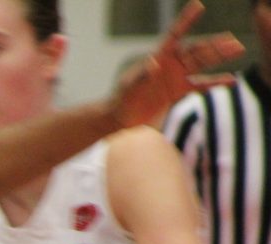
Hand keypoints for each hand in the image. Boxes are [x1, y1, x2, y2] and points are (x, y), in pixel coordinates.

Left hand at [111, 0, 243, 127]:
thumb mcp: (128, 87)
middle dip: (214, 45)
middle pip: (196, 50)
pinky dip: (216, 83)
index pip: (174, 35)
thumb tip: (153, 63)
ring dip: (220, 57)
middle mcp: (171, 64)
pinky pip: (201, 85)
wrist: (122, 118)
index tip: (198, 7)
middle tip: (232, 41)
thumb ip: (140, 75)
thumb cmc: (122, 99)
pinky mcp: (179, 92)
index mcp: (158, 57)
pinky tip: (231, 80)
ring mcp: (177, 77)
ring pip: (203, 63)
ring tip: (237, 49)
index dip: (186, 21)